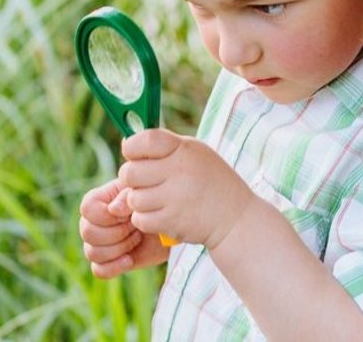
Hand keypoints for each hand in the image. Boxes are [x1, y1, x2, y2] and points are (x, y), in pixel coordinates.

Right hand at [79, 179, 168, 277]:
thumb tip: (112, 209)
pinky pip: (99, 270)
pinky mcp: (108, 262)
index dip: (107, 216)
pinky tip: (129, 260)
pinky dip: (114, 267)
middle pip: (88, 233)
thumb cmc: (155, 204)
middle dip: (117, 233)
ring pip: (92, 253)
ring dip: (119, 248)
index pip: (87, 209)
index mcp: (97, 201)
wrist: (169, 226)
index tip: (128, 215)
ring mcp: (98, 243)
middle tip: (136, 227)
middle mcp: (92, 222)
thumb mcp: (144, 193)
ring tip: (137, 239)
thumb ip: (127, 197)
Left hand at [113, 129, 261, 248]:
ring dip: (139, 201)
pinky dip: (145, 219)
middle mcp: (180, 171)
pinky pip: (140, 219)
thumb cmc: (210, 182)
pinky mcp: (173, 222)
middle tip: (144, 182)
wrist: (236, 219)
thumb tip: (125, 146)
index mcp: (185, 149)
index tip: (135, 155)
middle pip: (130, 172)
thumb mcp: (195, 154)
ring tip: (157, 200)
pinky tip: (160, 215)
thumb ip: (164, 149)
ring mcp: (176, 198)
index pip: (144, 140)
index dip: (132, 148)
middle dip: (131, 179)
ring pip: (133, 198)